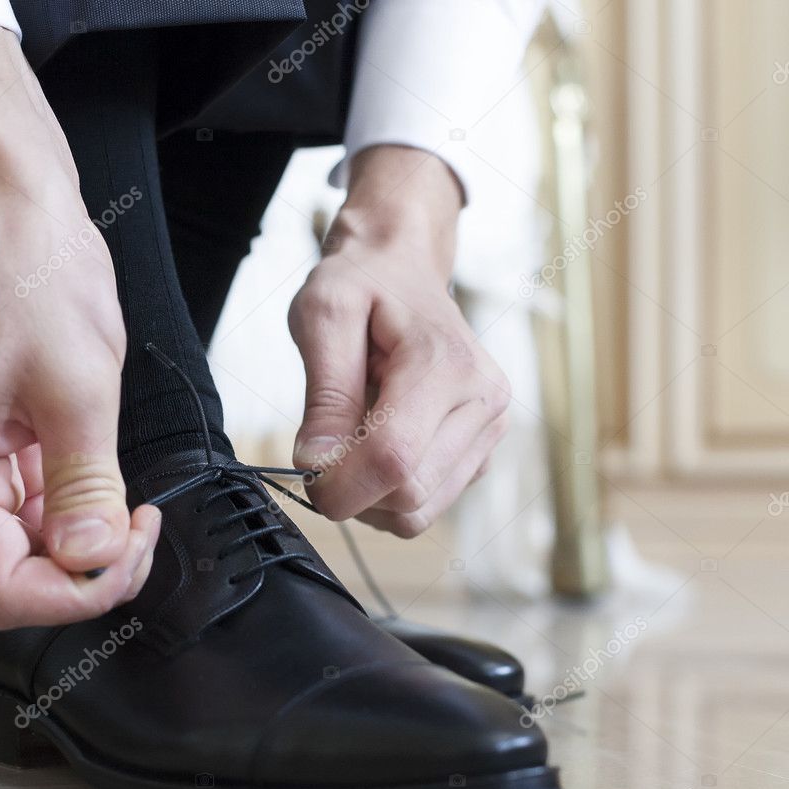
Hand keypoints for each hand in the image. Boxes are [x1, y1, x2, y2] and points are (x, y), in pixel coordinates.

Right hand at [0, 25, 159, 627]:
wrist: (12, 211)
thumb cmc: (33, 276)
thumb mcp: (78, 390)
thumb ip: (86, 487)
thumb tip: (91, 560)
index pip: (4, 588)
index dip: (76, 593)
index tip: (131, 554)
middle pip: (17, 575)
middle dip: (88, 570)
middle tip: (145, 528)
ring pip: (31, 548)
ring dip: (89, 542)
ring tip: (137, 506)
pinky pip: (38, 507)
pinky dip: (80, 510)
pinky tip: (114, 485)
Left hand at [288, 146, 509, 537]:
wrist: (403, 268)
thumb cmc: (362, 284)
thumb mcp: (323, 315)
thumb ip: (324, 394)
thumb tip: (316, 464)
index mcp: (448, 364)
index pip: (393, 459)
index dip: (338, 484)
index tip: (304, 469)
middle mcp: (483, 403)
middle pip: (407, 496)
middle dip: (351, 490)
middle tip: (323, 449)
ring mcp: (488, 432)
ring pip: (418, 514)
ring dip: (370, 498)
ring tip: (353, 440)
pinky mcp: (479, 454)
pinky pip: (427, 507)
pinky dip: (390, 494)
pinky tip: (378, 445)